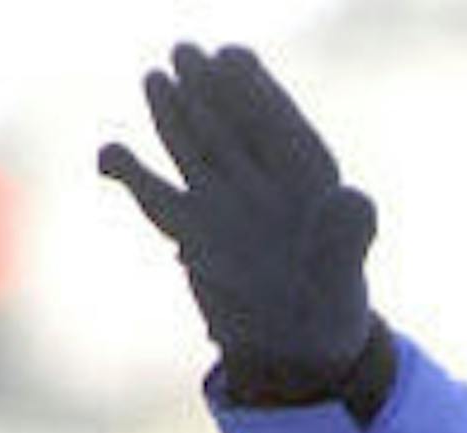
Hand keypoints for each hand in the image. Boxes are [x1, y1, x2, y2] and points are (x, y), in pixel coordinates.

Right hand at [100, 43, 383, 409]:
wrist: (294, 346)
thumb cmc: (329, 306)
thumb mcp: (343, 272)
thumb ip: (349, 233)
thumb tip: (356, 198)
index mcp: (309, 184)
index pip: (280, 127)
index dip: (259, 91)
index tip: (238, 59)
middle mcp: (262, 184)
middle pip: (232, 127)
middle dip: (211, 90)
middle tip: (188, 52)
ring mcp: (222, 202)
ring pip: (192, 147)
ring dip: (173, 114)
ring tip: (155, 78)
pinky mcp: (189, 228)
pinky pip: (154, 193)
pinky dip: (130, 174)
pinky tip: (110, 157)